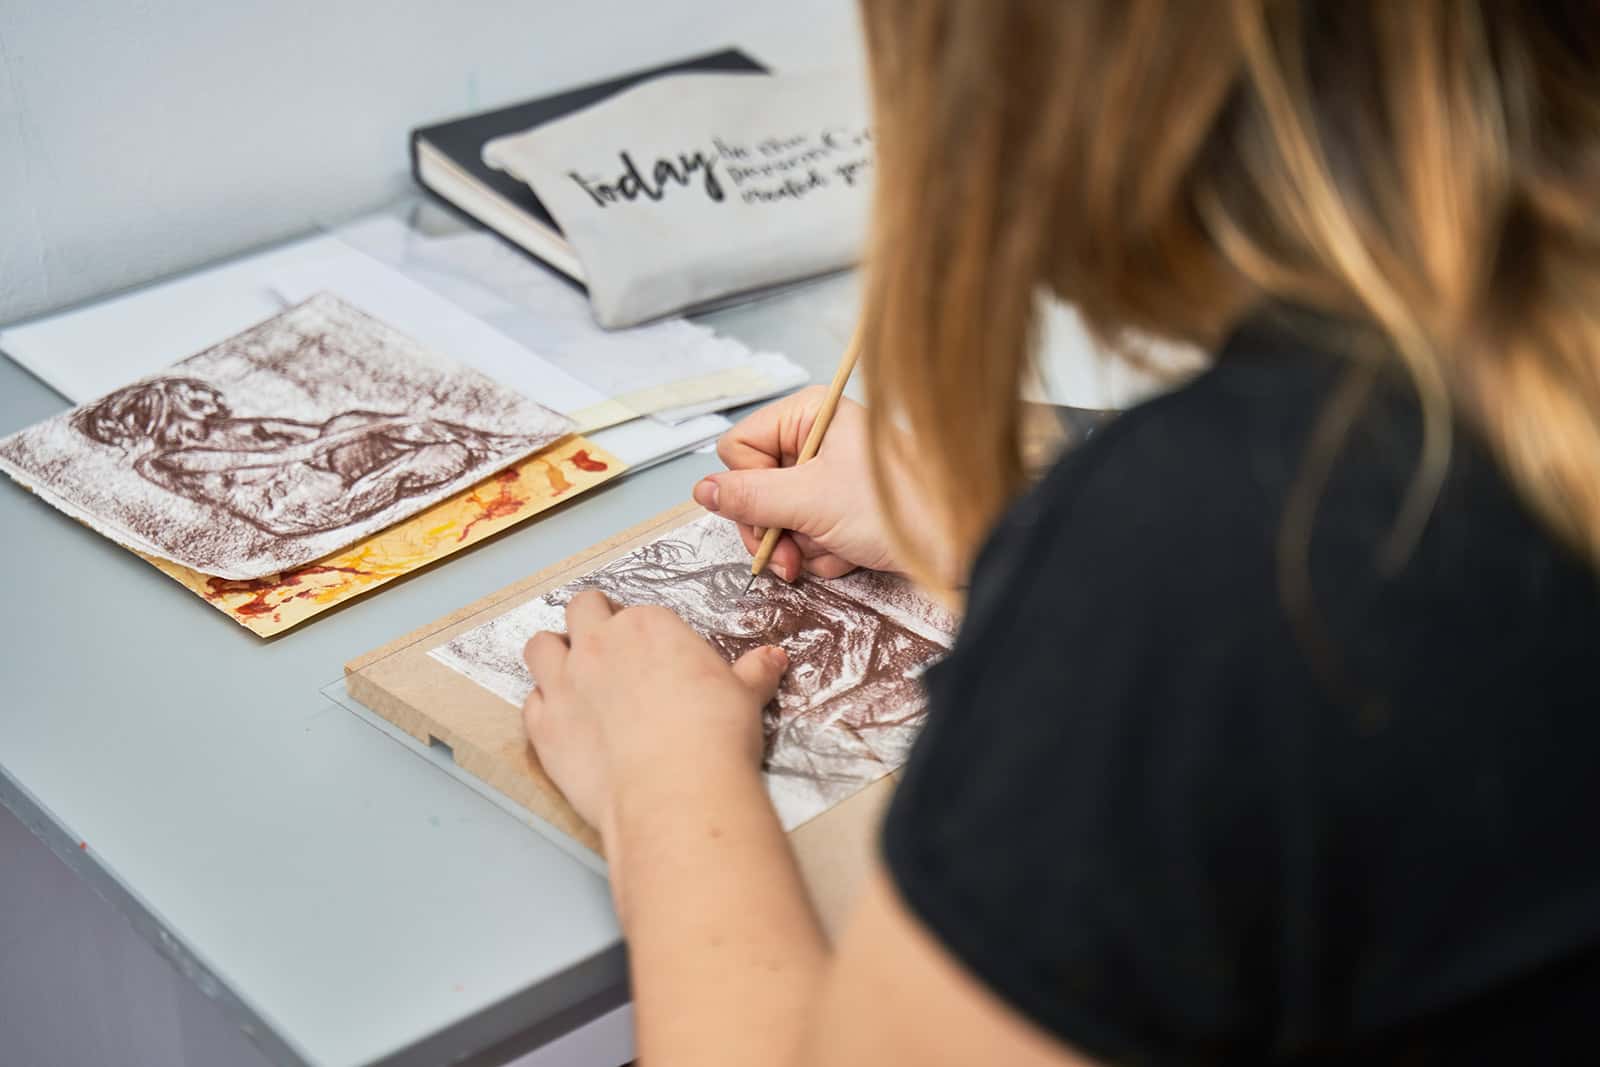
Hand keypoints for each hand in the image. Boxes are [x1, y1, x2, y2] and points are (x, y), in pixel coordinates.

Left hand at [521, 590, 788, 840]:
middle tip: (607, 648)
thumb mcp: (744, 696)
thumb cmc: (715, 734)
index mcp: (648, 626)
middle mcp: (599, 644)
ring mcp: (565, 683)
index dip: (643, 632)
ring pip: (539, 647)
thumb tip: (773, 659)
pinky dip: (544, 708)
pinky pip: (531, 703)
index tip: (654, 654)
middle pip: (581, 611)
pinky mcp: (544, 727)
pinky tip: (564, 724)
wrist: (675, 788)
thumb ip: (752, 673)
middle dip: (590, 622)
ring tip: (571, 676)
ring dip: (553, 655)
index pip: (638, 613)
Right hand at [692, 388, 900, 580]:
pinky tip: (850, 554)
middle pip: (755, 488)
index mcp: (808, 416)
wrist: (959, 543)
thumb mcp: (810, 501)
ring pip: (781, 518)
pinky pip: (809, 535)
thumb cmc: (895, 507)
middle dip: (772, 529)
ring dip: (802, 546)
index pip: (739, 449)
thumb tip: (701, 490)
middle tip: (789, 558)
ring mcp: (830, 477)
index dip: (748, 488)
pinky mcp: (845, 509)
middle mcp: (817, 439)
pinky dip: (825, 553)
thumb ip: (749, 497)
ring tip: (833, 552)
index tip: (770, 515)